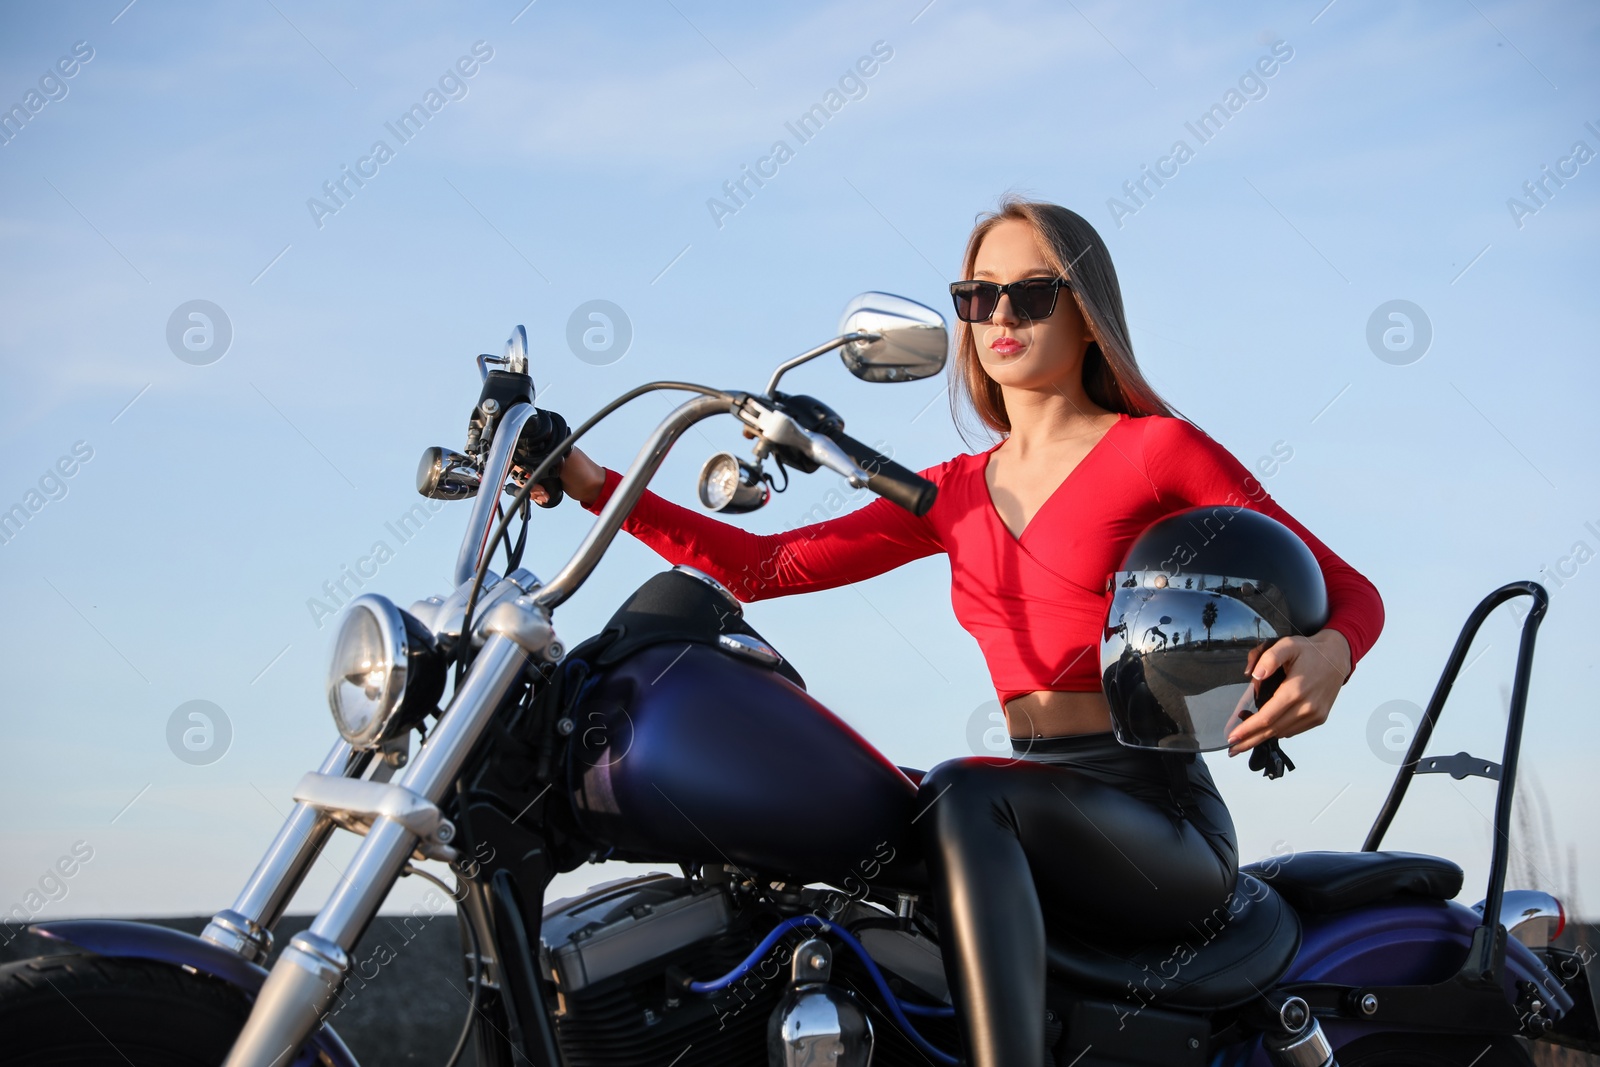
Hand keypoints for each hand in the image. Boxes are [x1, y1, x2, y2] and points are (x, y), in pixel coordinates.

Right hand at [527, 445, 604, 506]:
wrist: (592, 489)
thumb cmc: (584, 472)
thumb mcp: (563, 461)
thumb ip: (546, 458)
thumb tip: (529, 459)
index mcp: (549, 447)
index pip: (526, 455)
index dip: (524, 468)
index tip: (531, 477)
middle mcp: (545, 457)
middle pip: (523, 469)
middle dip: (528, 483)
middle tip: (540, 489)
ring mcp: (545, 469)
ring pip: (526, 480)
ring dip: (533, 490)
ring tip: (544, 493)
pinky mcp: (547, 481)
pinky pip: (533, 488)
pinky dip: (536, 494)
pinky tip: (545, 496)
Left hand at [1227, 629, 1351, 756]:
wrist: (1337, 656)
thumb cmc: (1309, 651)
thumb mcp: (1287, 644)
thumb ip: (1269, 658)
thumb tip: (1254, 675)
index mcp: (1295, 690)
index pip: (1266, 717)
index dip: (1247, 730)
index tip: (1231, 738)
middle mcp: (1306, 707)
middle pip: (1272, 730)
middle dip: (1249, 741)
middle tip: (1231, 749)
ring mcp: (1315, 714)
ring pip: (1282, 732)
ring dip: (1262, 737)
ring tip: (1243, 738)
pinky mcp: (1319, 718)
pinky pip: (1293, 730)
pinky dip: (1277, 730)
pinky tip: (1265, 728)